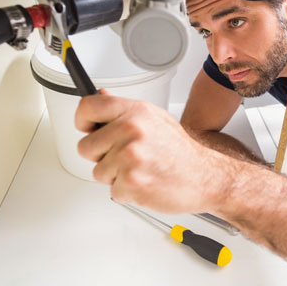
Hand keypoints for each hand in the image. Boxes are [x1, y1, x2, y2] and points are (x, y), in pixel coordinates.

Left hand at [75, 90, 233, 213]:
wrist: (204, 176)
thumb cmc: (179, 151)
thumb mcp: (155, 119)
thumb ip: (124, 110)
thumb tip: (99, 96)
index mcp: (134, 111)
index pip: (88, 106)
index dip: (82, 120)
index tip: (87, 128)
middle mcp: (130, 130)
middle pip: (85, 147)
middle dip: (100, 156)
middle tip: (124, 157)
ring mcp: (130, 156)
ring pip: (98, 172)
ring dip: (115, 176)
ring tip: (140, 169)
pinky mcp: (131, 182)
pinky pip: (112, 190)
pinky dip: (126, 190)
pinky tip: (145, 181)